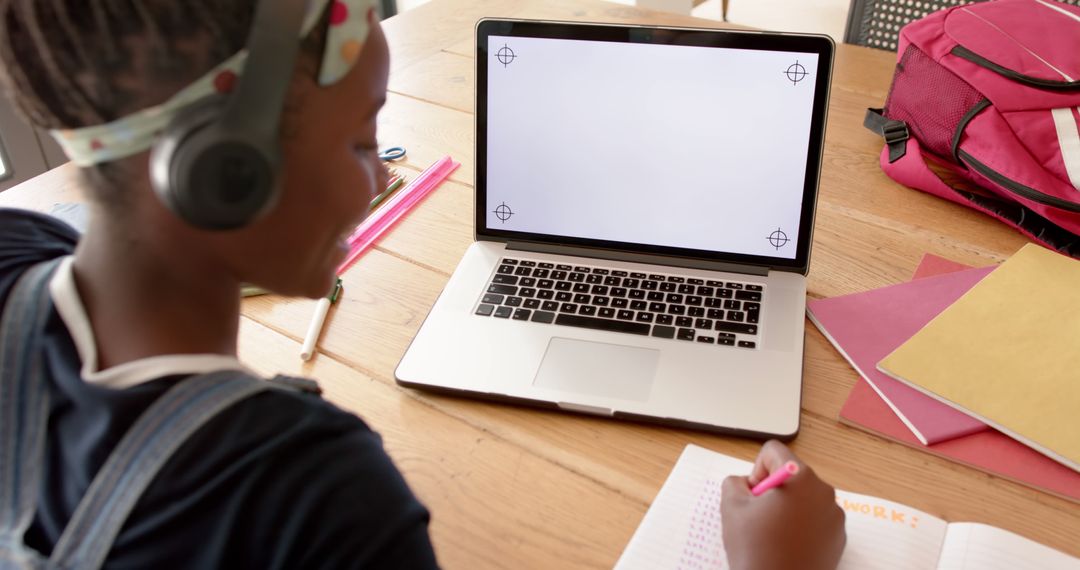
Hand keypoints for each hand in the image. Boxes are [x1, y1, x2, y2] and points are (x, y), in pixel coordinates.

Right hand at [721, 440, 845, 569]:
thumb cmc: (755, 549)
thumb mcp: (731, 506)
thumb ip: (735, 482)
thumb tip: (746, 483)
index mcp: (800, 477)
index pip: (774, 452)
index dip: (756, 470)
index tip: (753, 495)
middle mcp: (823, 491)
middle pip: (792, 474)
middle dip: (774, 490)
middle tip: (760, 517)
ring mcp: (834, 516)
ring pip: (804, 497)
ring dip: (788, 508)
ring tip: (773, 535)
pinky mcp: (839, 537)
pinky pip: (816, 518)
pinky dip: (802, 526)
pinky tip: (788, 546)